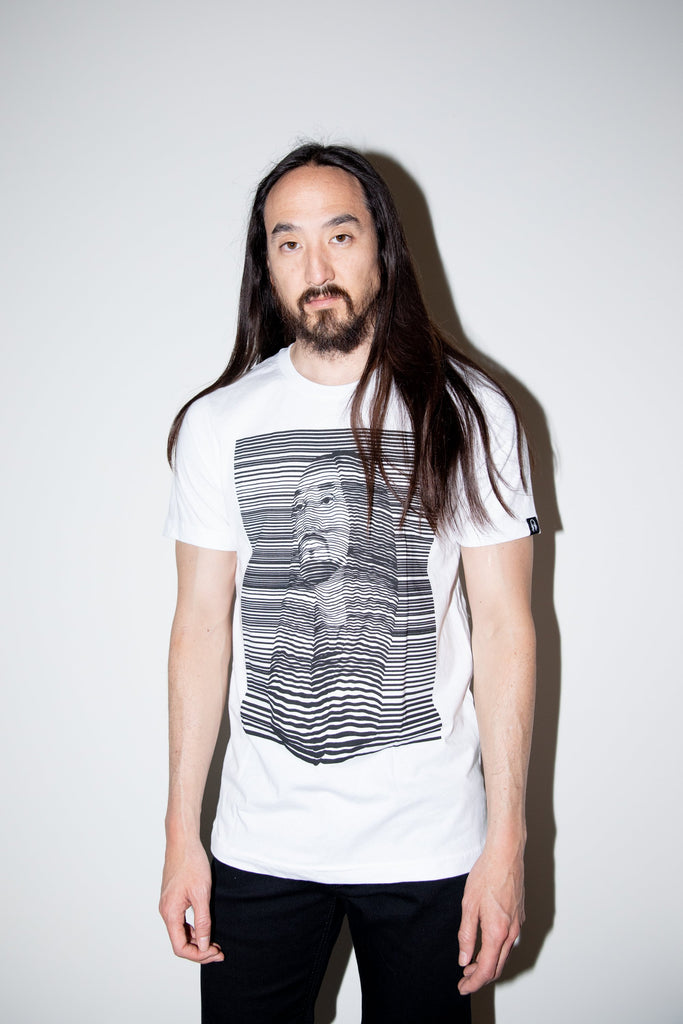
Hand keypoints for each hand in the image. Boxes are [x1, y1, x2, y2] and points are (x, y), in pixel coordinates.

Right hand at [159, 838, 223, 962]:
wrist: (183, 842)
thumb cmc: (191, 864)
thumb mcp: (202, 894)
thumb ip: (202, 921)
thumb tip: (204, 944)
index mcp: (170, 913)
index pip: (180, 947)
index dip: (198, 954)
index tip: (215, 952)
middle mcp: (166, 912)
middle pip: (180, 942)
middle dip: (200, 949)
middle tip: (219, 950)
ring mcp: (168, 905)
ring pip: (181, 932)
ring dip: (198, 940)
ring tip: (216, 941)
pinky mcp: (173, 899)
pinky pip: (181, 921)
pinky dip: (194, 928)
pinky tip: (206, 927)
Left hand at [457, 844, 523, 994]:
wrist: (505, 855)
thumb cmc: (486, 876)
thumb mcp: (469, 906)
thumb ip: (467, 935)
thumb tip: (464, 959)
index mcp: (497, 932)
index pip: (486, 969)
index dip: (473, 982)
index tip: (462, 988)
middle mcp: (511, 932)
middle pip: (497, 966)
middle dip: (480, 977)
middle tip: (464, 980)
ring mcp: (517, 924)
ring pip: (504, 955)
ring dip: (488, 964)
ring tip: (470, 965)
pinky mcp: (519, 916)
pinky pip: (508, 942)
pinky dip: (496, 951)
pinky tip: (485, 945)